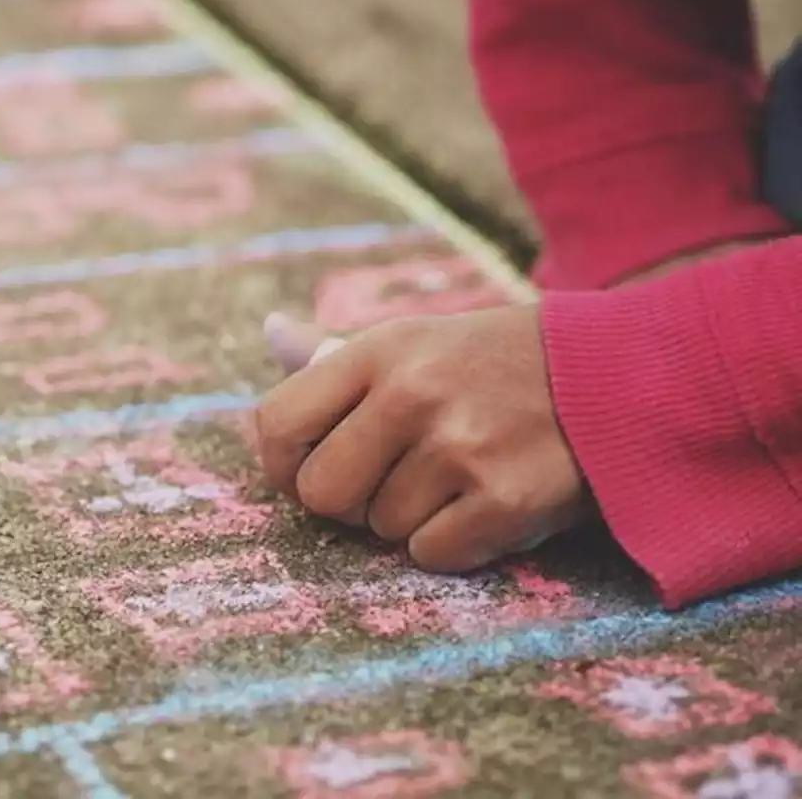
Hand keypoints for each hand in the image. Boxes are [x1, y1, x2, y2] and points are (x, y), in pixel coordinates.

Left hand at [254, 308, 589, 570]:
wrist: (615, 375)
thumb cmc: (493, 364)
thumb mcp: (415, 339)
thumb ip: (336, 354)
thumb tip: (271, 332)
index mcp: (379, 350)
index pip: (278, 422)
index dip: (283, 462)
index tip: (310, 469)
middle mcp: (412, 393)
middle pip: (320, 493)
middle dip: (346, 503)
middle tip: (387, 483)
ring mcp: (460, 447)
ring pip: (381, 529)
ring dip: (410, 519)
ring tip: (455, 478)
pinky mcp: (506, 498)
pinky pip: (432, 554)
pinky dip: (453, 543)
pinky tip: (483, 504)